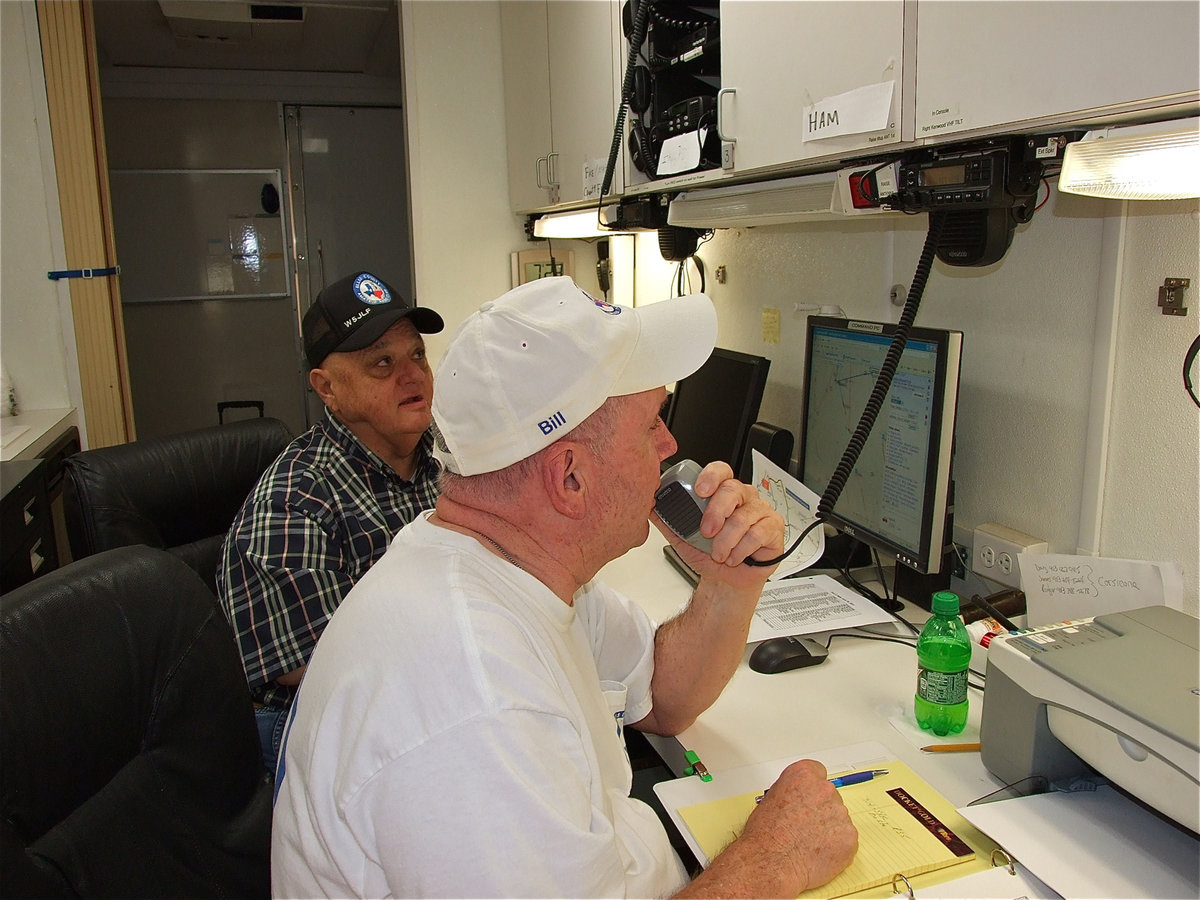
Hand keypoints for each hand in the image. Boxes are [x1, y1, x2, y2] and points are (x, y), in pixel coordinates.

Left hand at [652, 461, 784, 576]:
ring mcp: (760, 511)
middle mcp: (743, 497)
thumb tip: (648, 504)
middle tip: (706, 532)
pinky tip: (735, 557)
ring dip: (726, 540)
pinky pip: (758, 533)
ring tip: (719, 554)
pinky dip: (741, 550)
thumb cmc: (709, 555)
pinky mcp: (774, 528)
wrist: (725, 581)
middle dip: (716, 512)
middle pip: (733, 490)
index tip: (700, 490)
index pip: (721, 471)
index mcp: (722, 493)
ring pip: (744, 517)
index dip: (711, 476)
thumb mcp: (682, 537)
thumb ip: (667, 519)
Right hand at [740, 759, 858, 893]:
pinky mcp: (849, 836)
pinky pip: (847, 839)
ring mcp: (839, 812)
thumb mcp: (770, 799)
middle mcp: (824, 789)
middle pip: (830, 796)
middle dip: (822, 810)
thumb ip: (790, 792)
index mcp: (803, 776)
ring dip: (830, 829)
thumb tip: (798, 799)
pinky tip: (819, 853)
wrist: (772, 862)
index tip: (810, 797)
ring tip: (809, 843)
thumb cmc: (765, 835)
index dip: (812, 788)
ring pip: (839, 818)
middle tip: (806, 827)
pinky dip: (837, 847)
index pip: (818, 772)